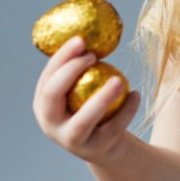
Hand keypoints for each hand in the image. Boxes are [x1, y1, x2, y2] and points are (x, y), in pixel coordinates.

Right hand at [32, 36, 140, 166]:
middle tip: (92, 55)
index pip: (47, 77)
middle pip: (53, 95)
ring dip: (101, 98)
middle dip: (70, 72)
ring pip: (83, 120)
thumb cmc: (92, 107)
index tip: (81, 40)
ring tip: (119, 79)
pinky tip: (136, 94)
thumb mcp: (79, 91)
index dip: (61, 58)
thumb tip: (93, 31)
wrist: (105, 148)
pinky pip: (113, 127)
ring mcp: (72, 140)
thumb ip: (79, 70)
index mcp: (43, 104)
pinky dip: (126, 110)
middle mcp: (51, 124)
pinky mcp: (96, 149)